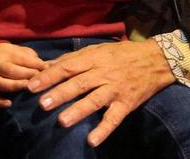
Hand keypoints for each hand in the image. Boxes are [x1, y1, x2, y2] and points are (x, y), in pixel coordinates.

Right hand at [0, 42, 44, 107]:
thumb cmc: (7, 56)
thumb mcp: (19, 51)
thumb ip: (32, 58)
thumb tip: (49, 66)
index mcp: (6, 54)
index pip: (23, 59)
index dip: (36, 65)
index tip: (48, 69)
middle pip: (11, 71)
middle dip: (27, 75)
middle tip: (40, 79)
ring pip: (0, 83)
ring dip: (14, 86)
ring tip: (27, 87)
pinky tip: (9, 104)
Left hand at [28, 39, 174, 147]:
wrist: (157, 60)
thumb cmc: (124, 54)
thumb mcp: (101, 49)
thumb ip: (76, 58)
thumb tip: (48, 66)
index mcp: (96, 59)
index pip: (69, 66)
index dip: (50, 76)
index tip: (32, 86)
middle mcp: (104, 73)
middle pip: (80, 83)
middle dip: (61, 94)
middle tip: (43, 104)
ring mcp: (116, 89)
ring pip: (96, 100)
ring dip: (79, 110)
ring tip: (63, 121)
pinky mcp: (127, 103)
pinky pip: (115, 117)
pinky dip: (104, 129)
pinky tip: (92, 140)